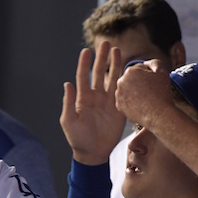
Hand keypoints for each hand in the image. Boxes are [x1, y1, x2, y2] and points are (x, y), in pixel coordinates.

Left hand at [60, 41, 124, 164]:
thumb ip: (69, 103)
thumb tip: (67, 84)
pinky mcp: (119, 109)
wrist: (93, 153)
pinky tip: (130, 70)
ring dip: (115, 65)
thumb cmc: (77, 138)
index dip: (85, 63)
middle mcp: (95, 97)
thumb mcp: (69, 121)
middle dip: (102, 58)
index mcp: (82, 99)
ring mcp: (108, 102)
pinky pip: (123, 92)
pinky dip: (126, 81)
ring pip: (112, 79)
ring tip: (118, 51)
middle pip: (99, 73)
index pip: (83, 76)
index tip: (86, 50)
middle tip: (106, 43)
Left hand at [115, 59, 171, 128]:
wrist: (158, 114)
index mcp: (130, 71)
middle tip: (151, 91)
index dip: (149, 75)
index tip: (155, 82)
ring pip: (128, 89)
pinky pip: (126, 100)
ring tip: (146, 98)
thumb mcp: (162, 71)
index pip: (140, 69)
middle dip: (140, 82)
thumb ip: (153, 63)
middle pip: (132, 79)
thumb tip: (145, 64)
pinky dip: (132, 101)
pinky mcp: (118, 106)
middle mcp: (120, 81)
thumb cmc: (161, 92)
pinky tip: (141, 104)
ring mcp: (118, 94)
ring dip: (135, 92)